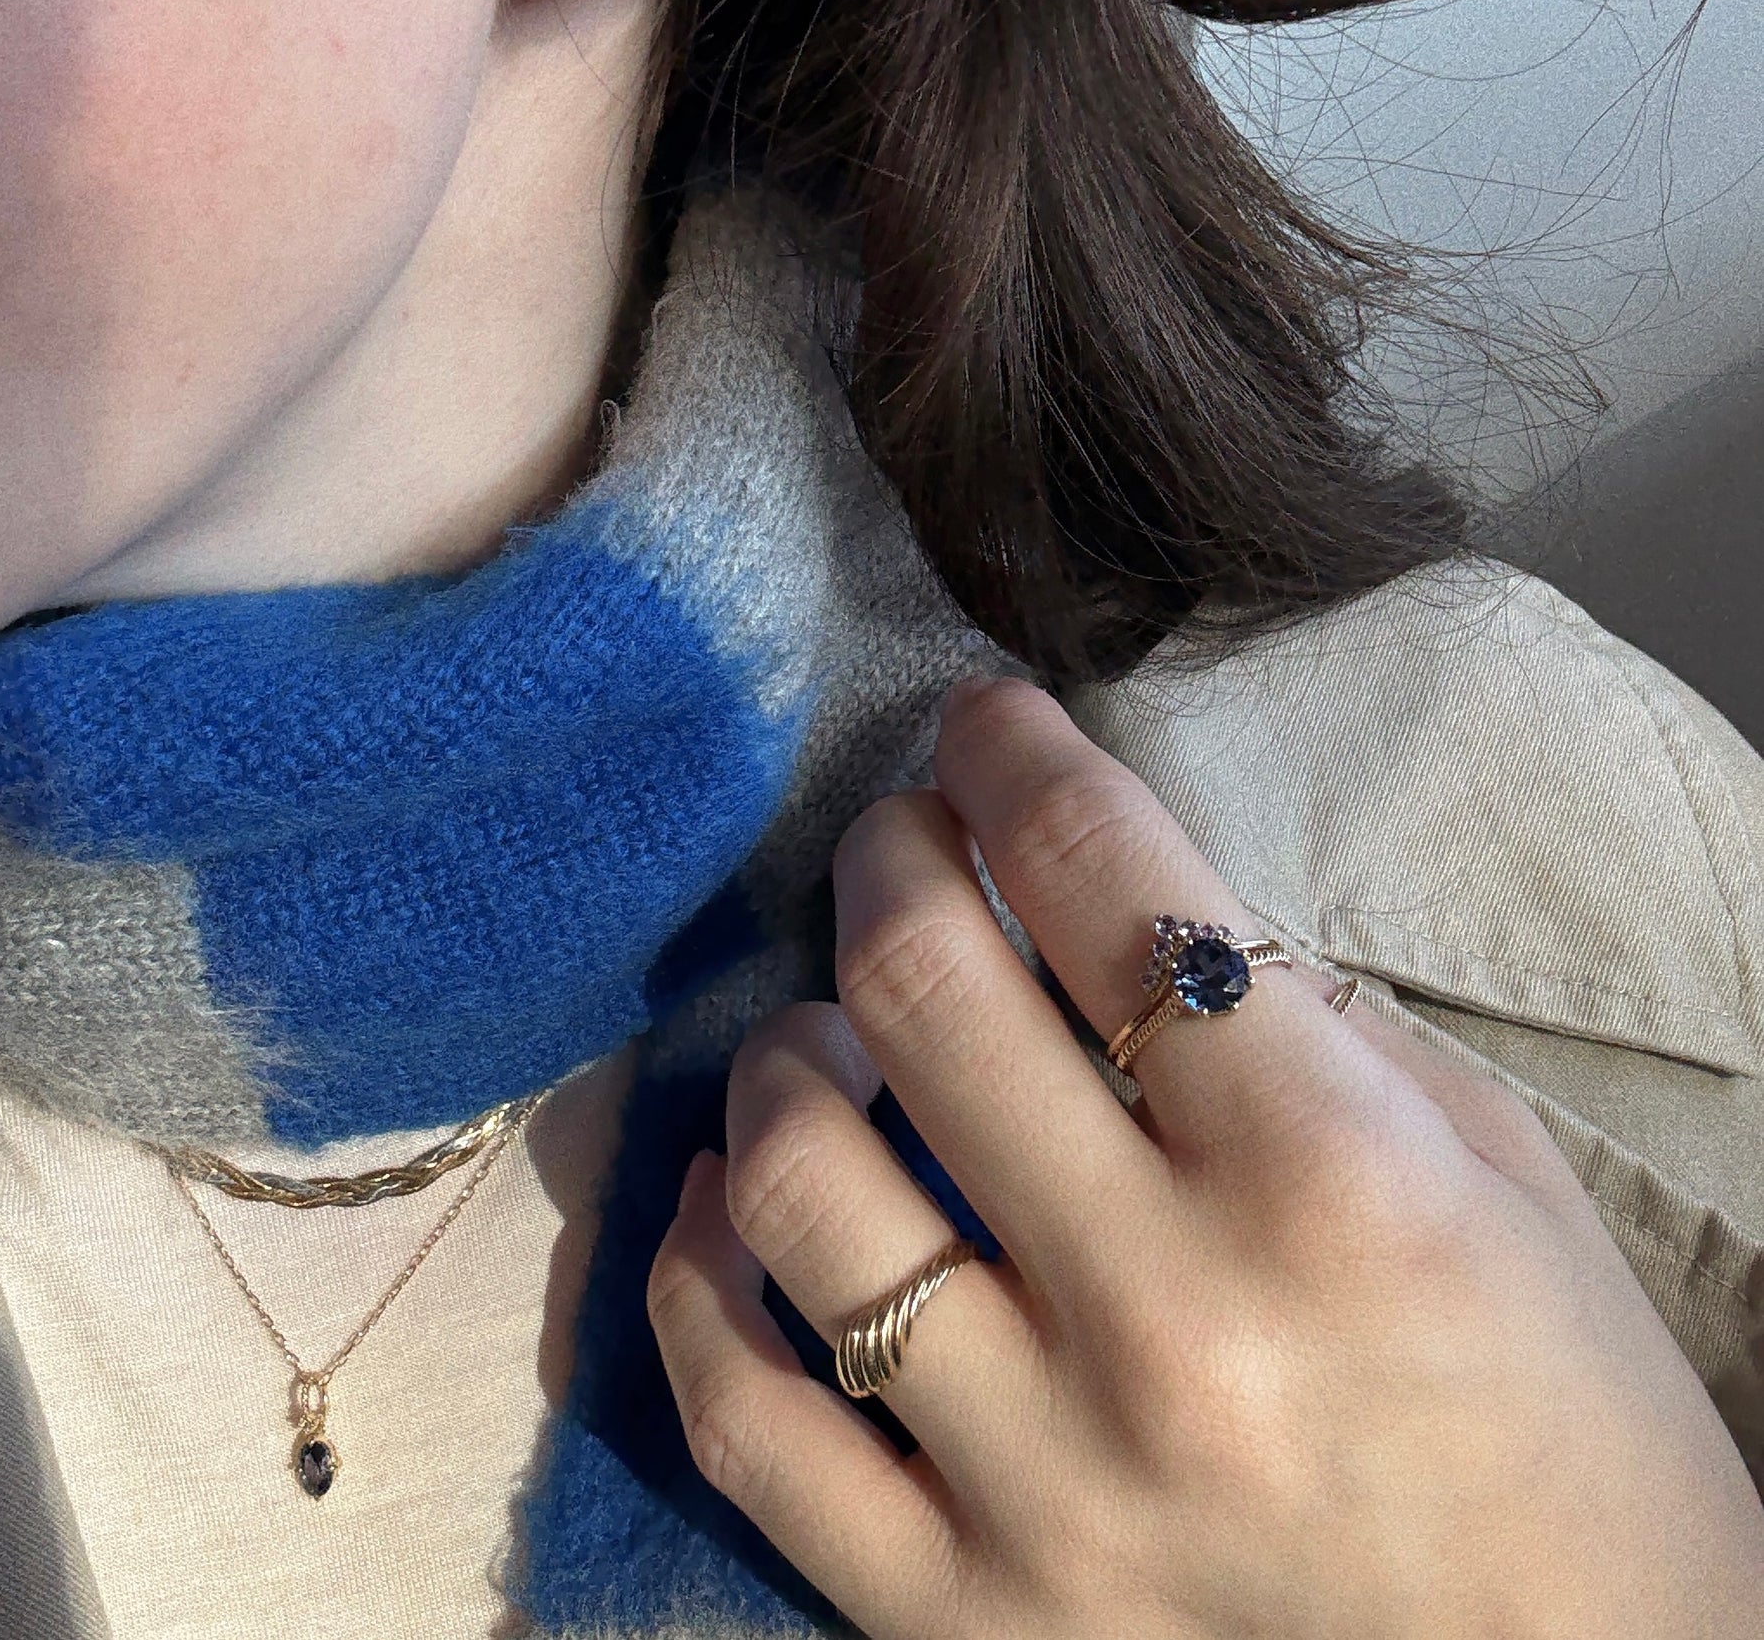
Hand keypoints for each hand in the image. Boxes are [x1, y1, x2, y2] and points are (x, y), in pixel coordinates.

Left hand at [647, 678, 1763, 1637]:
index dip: (1017, 759)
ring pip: (804, 1191)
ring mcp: (1043, 1492)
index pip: (1108, 888)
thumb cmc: (1566, 1427)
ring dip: (783, 1055)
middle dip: (892, 858)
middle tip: (901, 838)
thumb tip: (1107, 899)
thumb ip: (1299, 1019)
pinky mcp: (957, 1624)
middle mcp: (1171, 1331)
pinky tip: (735, 1200)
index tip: (981, 721)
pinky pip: (748, 1427)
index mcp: (1334, 1189)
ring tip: (822, 1029)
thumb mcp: (1493, 1173)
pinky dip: (703, 1281)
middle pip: (926, 995)